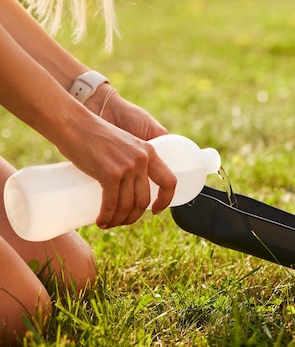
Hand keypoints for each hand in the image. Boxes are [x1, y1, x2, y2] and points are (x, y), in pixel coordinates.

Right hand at [75, 85, 176, 227]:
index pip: (170, 181)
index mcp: (149, 152)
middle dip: (132, 216)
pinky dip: (107, 217)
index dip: (165, 200)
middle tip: (119, 221)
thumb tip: (126, 184)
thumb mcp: (122, 144)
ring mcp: (127, 166)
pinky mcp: (110, 173)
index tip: (155, 210)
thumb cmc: (92, 134)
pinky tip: (101, 222)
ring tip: (107, 223)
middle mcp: (143, 159)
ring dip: (118, 220)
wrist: (73, 123)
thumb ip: (128, 158)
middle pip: (144, 200)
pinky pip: (112, 203)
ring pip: (128, 205)